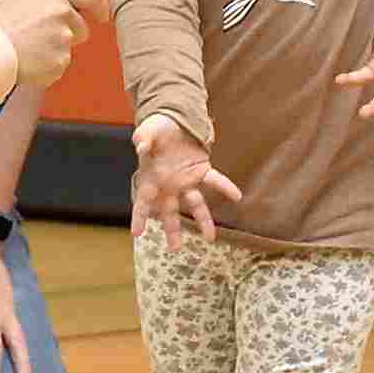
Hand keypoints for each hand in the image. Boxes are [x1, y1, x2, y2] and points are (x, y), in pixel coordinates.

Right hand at [0, 0, 112, 91]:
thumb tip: (67, 3)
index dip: (101, 6)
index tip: (102, 15)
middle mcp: (63, 14)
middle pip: (82, 28)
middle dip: (69, 34)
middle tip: (42, 37)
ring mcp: (63, 40)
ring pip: (67, 49)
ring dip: (53, 51)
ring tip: (27, 48)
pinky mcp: (60, 62)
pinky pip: (59, 66)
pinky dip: (46, 66)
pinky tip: (28, 60)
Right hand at [129, 117, 243, 248]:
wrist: (173, 124)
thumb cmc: (155, 131)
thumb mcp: (147, 131)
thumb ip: (143, 138)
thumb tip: (141, 145)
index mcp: (151, 180)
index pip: (143, 202)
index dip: (140, 217)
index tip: (137, 233)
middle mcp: (169, 186)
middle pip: (170, 213)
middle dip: (172, 230)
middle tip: (175, 248)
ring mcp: (186, 181)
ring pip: (195, 204)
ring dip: (203, 220)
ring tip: (210, 238)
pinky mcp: (202, 171)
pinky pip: (214, 181)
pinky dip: (225, 188)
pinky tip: (237, 196)